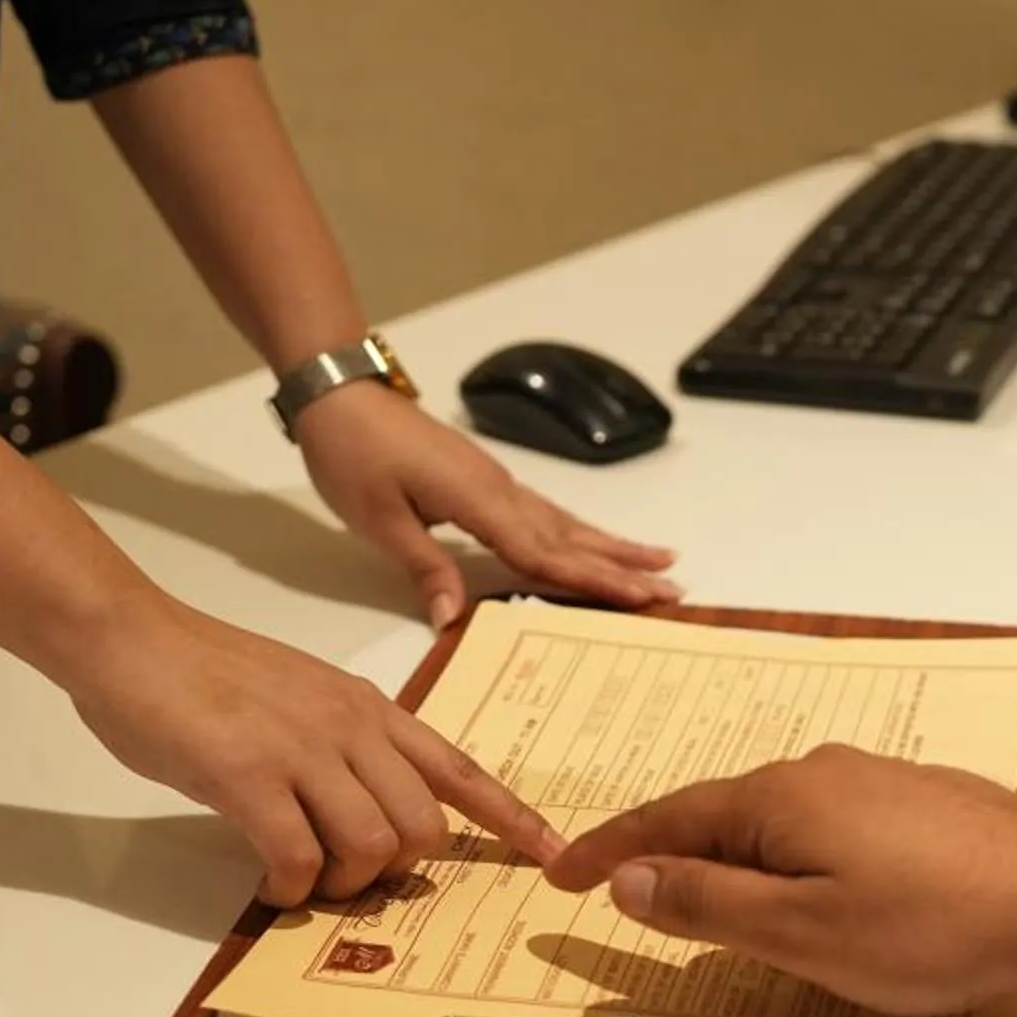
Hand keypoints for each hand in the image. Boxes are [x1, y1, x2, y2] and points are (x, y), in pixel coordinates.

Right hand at [60, 593, 562, 903]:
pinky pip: (298, 858)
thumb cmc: (205, 672)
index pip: (459, 769)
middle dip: (395, 869)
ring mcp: (302, 750)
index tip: (551, 855)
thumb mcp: (302, 697)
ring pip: (371, 846)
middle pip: (423, 826)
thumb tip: (365, 808)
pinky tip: (269, 882)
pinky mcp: (249, 776)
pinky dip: (290, 888)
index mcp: (369, 708)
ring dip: (342, 882)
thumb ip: (343, 742)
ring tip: (303, 878)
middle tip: (347, 874)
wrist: (131, 639)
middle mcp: (350, 727)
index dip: (510, 818)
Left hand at [295, 383, 678, 626]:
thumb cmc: (353, 455)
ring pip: (567, 522)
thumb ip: (424, 567)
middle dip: (624, 566)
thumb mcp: (380, 519)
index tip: (641, 597)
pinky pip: (547, 512)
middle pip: (571, 537)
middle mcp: (499, 490)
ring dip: (613, 546)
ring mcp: (497, 482)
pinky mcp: (486, 480)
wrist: (341, 397)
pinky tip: (596, 539)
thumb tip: (451, 619)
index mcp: (478, 501)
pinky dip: (580, 530)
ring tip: (661, 560)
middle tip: (675, 587)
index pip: (544, 552)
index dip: (594, 580)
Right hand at [545, 746, 1016, 1016]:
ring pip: (784, 819)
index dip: (611, 850)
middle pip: (724, 812)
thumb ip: (710, 902)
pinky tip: (812, 886)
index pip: (670, 818)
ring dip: (738, 855)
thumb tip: (634, 878)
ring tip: (708, 893)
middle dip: (670, 849)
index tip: (560, 873)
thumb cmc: (931, 925)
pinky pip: (834, 825)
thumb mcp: (801, 929)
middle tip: (620, 885)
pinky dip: (797, 855)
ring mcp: (883, 781)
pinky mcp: (929, 803)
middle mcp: (826, 770)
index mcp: (781, 796)